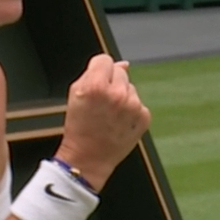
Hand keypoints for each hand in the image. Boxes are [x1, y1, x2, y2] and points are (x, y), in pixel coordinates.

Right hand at [55, 55, 150, 191]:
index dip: (97, 71)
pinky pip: (139, 104)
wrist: (88, 159)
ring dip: (122, 97)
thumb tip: (122, 64)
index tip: (95, 84)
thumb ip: (93, 72)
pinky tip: (119, 122)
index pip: (104, 60)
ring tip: (109, 115)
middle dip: (111, 83)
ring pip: (130, 88)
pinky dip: (131, 111)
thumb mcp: (75, 94)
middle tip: (101, 103)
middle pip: (120, 72)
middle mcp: (117, 94)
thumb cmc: (79, 128)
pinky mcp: (143, 118)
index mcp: (96, 86)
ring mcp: (133, 106)